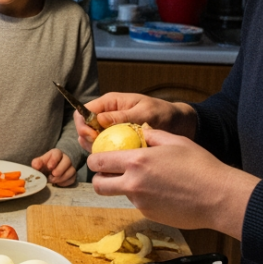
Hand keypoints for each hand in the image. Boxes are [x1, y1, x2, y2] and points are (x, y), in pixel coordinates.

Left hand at [32, 149, 75, 186]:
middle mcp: (65, 158)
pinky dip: (65, 182)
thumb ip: (37, 163)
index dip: (54, 160)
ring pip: (71, 171)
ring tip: (53, 180)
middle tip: (53, 175)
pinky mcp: (73, 176)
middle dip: (60, 169)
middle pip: (67, 161)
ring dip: (62, 177)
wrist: (52, 170)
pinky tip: (58, 184)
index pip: (58, 153)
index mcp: (56, 153)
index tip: (49, 167)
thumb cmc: (45, 165)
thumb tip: (36, 165)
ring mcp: (70, 167)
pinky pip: (72, 179)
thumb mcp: (40, 162)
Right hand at [75, 92, 197, 149]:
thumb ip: (121, 116)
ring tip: (111, 156)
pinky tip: (117, 160)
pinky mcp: (118, 142)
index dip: (83, 125)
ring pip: (92, 140)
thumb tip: (98, 119)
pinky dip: (107, 155)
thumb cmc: (163, 113)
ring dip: (97, 149)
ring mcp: (111, 130)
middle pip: (84, 128)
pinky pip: (105, 149)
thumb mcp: (144, 112)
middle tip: (101, 150)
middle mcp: (107, 116)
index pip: (84, 112)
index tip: (93, 137)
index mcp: (110, 103)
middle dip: (87, 140)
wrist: (179, 125)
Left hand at [86, 127, 256, 237]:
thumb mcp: (176, 141)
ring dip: (123, 187)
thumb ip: (153, 136)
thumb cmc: (201, 166)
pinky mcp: (149, 214)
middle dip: (99, 178)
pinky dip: (143, 197)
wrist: (219, 197)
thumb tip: (142, 133)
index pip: (98, 162)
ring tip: (145, 180)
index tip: (99, 158)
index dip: (94, 160)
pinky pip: (138, 204)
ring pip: (119, 194)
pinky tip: (161, 191)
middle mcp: (133, 183)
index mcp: (137, 161)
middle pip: (98, 185)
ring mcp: (140, 202)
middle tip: (110, 173)